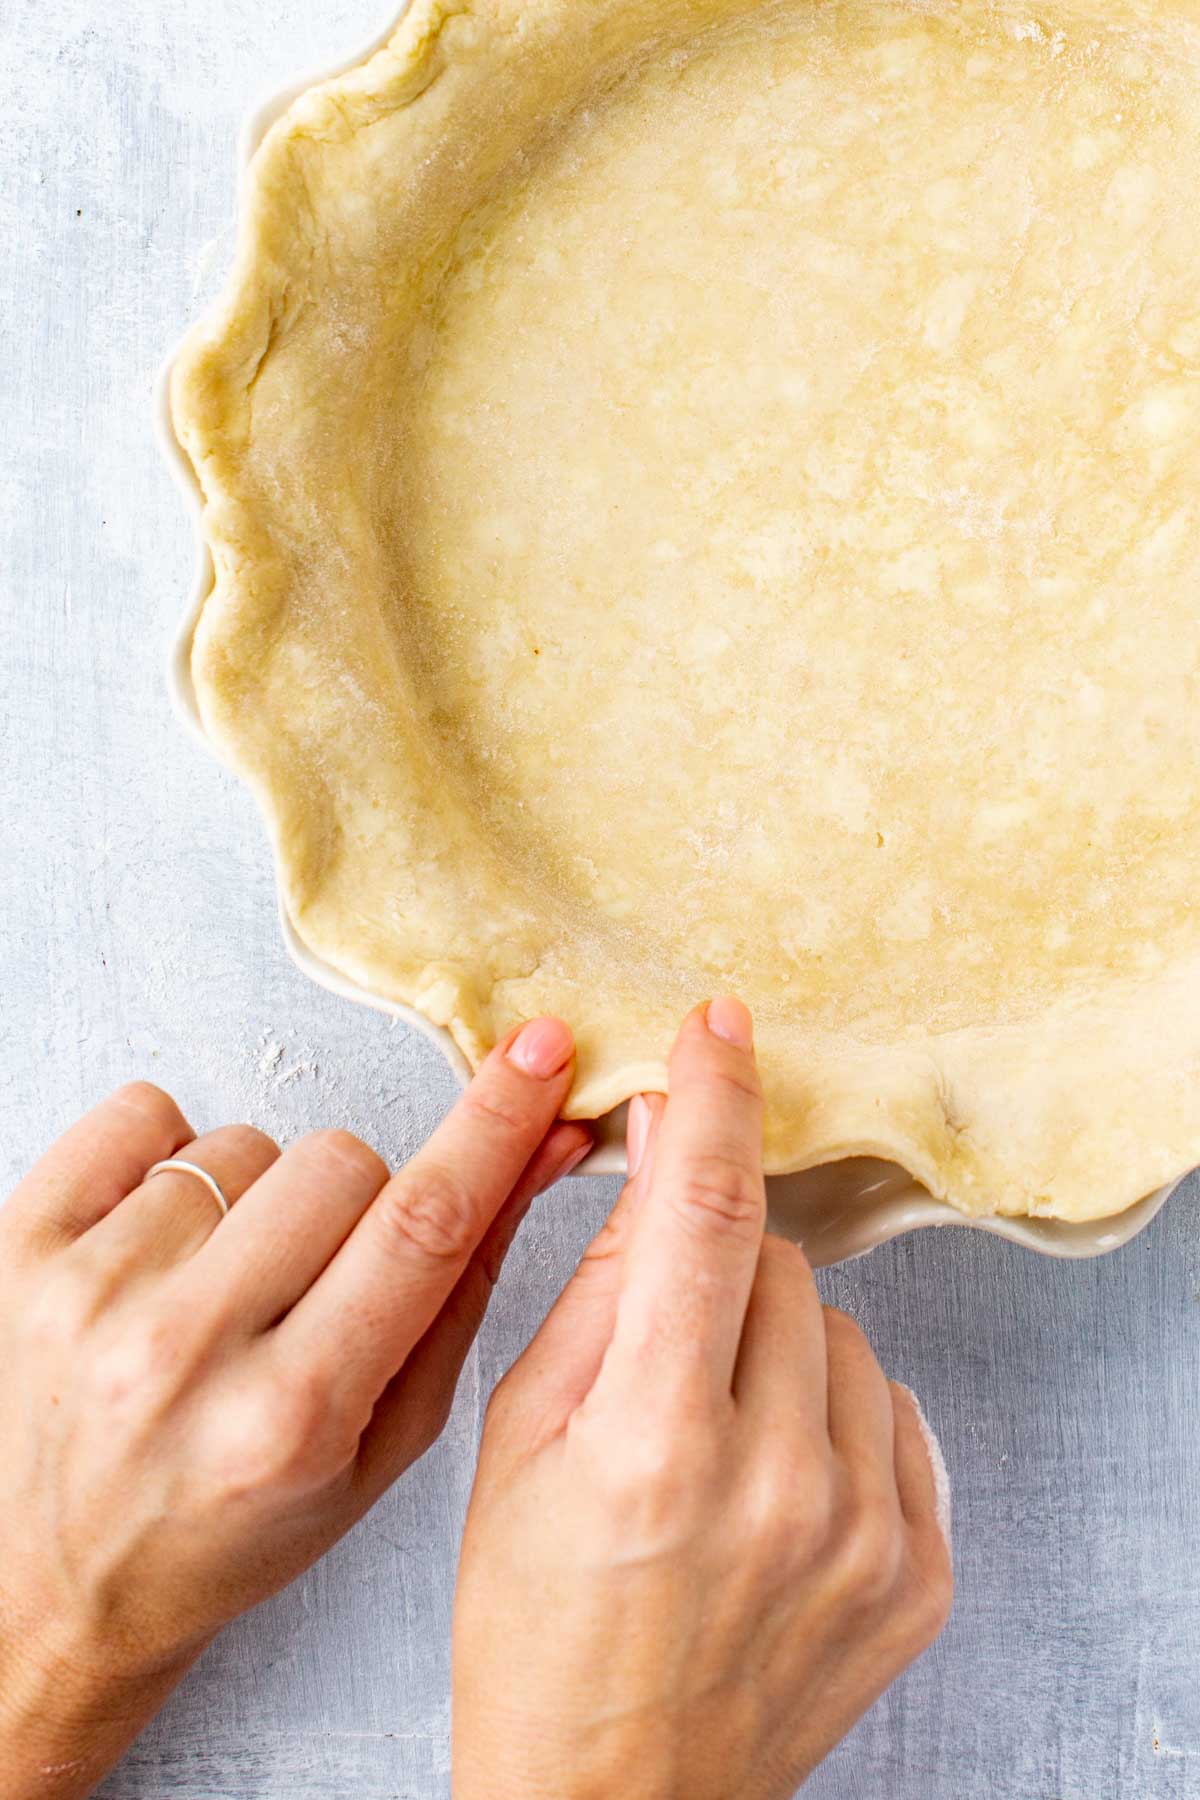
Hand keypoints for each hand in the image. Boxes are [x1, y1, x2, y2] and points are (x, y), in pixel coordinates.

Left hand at [0, 1020, 589, 1799]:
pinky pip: (143, 1113)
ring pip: (245, 1143)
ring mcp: (88, 1294)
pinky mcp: (19, 1245)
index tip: (539, 1050)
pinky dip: (167, 1161)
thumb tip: (539, 1146)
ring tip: (218, 1287)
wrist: (52, 1587)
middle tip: (316, 1278)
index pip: (424, 1225)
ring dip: (254, 1201)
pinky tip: (161, 1244)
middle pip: (342, 1162)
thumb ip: (464, 1292)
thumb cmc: (226, 1526)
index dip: (495, 1122)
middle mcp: (181, 1352)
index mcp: (289, 1419)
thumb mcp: (379, 1446)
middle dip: (356, 1201)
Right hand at [454, 999, 951, 1799]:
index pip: (699, 1218)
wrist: (614, 1799)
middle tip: (662, 1355)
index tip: (720, 1026)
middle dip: (713, 1270)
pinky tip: (771, 1480)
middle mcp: (774, 1484)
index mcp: (650, 1444)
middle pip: (772, 1263)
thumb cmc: (534, 1626)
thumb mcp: (514, 1444)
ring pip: (834, 1328)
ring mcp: (862, 1533)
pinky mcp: (920, 1572)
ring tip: (713, 1437)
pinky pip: (891, 1408)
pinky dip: (831, 1415)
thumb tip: (654, 1162)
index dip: (712, 1102)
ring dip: (773, 1345)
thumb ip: (596, 1293)